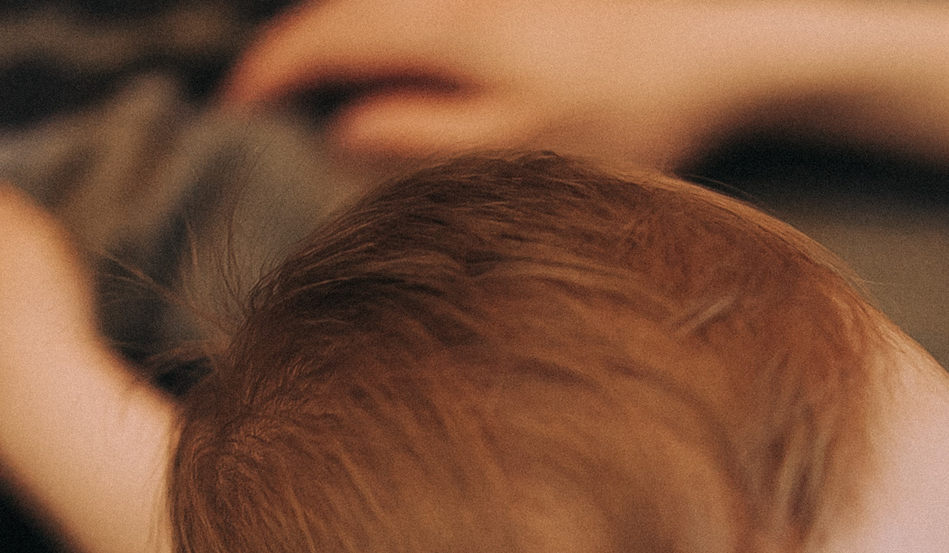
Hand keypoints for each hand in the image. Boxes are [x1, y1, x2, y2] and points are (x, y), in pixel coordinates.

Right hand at [220, 0, 765, 167]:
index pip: (326, 36)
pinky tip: (398, 66)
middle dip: (296, 50)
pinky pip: (425, 7)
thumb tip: (341, 129)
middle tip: (262, 102)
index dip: (270, 71)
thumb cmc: (628, 109)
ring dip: (343, 35)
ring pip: (385, 1)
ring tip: (318, 90)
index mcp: (448, 27)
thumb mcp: (518, 143)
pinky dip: (391, 29)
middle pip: (346, 7)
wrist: (714, 49)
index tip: (234, 109)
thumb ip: (423, 136)